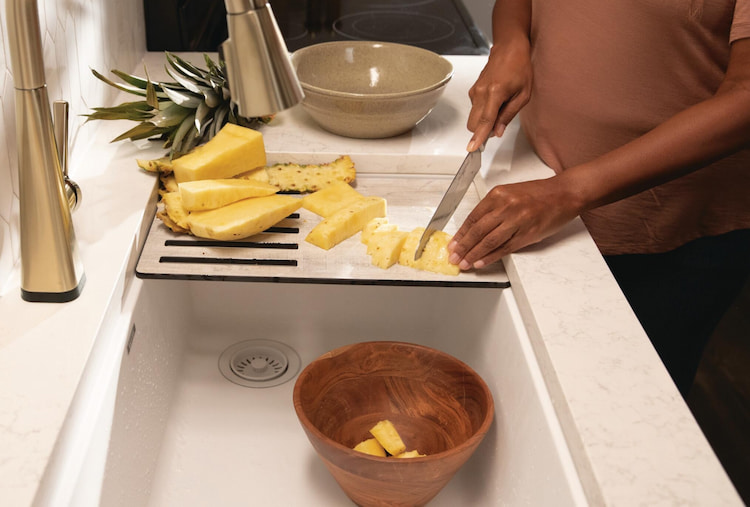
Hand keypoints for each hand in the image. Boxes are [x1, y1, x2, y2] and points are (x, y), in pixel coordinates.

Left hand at [448, 176, 581, 269]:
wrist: (565, 194)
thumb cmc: (539, 194)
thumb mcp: (511, 193)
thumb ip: (493, 208)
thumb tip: (475, 229)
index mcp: (499, 194)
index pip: (473, 217)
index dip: (461, 233)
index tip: (452, 243)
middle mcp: (506, 207)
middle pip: (478, 231)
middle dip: (463, 247)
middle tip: (453, 257)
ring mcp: (517, 221)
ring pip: (489, 241)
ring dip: (474, 254)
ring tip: (464, 263)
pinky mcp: (528, 234)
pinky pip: (505, 248)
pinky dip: (490, 257)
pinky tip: (480, 262)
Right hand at [466, 39, 532, 151]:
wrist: (509, 48)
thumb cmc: (519, 67)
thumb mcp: (523, 94)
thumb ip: (509, 114)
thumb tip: (498, 131)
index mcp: (495, 92)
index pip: (485, 121)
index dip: (478, 137)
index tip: (472, 148)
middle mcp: (480, 92)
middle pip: (473, 123)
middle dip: (482, 130)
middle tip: (499, 123)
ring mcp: (474, 91)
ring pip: (474, 117)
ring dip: (484, 120)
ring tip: (501, 105)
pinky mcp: (473, 91)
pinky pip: (475, 109)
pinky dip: (484, 111)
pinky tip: (496, 100)